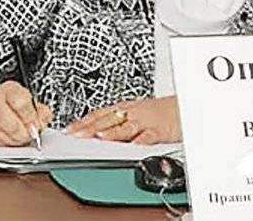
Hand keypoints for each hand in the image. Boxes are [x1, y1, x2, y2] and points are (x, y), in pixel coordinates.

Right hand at [0, 81, 53, 146]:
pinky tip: (11, 136)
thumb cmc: (14, 102)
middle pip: (12, 125)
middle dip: (25, 134)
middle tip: (32, 134)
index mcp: (10, 90)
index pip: (20, 103)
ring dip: (17, 140)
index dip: (31, 118)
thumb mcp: (30, 100)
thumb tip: (45, 119)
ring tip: (22, 135)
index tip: (37, 125)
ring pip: (4, 137)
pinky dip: (7, 143)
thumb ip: (41, 110)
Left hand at [64, 96, 181, 144]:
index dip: (83, 122)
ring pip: (125, 127)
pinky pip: (149, 135)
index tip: (69, 130)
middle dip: (91, 128)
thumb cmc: (159, 112)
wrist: (183, 107)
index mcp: (124, 108)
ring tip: (100, 138)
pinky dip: (141, 139)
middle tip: (76, 136)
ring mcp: (145, 121)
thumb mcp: (134, 112)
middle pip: (108, 120)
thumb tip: (95, 133)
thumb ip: (116, 123)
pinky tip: (133, 145)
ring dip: (112, 132)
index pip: (99, 114)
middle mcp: (132, 113)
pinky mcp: (159, 130)